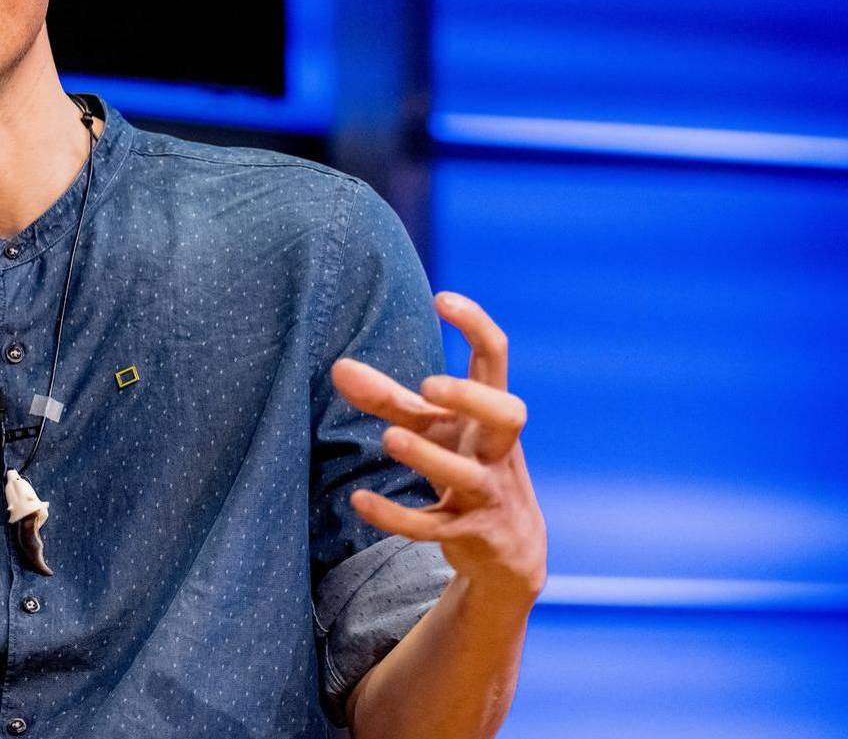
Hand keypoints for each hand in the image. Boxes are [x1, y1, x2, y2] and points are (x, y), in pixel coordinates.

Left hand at [330, 291, 545, 606]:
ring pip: (466, 475)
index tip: (441, 298)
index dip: (475, 325)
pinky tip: (358, 501)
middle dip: (472, 398)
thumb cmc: (466, 464)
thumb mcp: (433, 429)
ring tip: (390, 437)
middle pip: (508, 415)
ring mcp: (487, 494)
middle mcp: (497, 450)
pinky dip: (397, 517)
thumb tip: (338, 367)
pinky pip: (435, 528)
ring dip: (428, 456)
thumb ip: (388, 398)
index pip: (496, 359)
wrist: (510, 549)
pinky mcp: (470, 534)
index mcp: (490, 414)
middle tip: (429, 386)